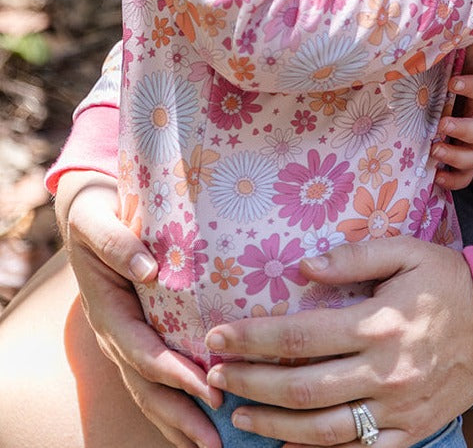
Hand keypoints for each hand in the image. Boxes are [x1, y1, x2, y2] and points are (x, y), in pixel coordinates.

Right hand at [57, 172, 221, 447]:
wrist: (90, 214)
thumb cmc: (97, 215)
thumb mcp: (96, 220)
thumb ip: (117, 242)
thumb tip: (149, 269)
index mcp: (109, 313)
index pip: (143, 354)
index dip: (175, 375)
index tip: (209, 389)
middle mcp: (118, 337)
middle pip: (149, 389)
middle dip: (182, 418)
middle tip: (216, 443)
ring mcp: (128, 344)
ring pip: (153, 395)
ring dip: (183, 424)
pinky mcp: (143, 340)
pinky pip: (161, 381)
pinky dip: (183, 405)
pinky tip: (214, 421)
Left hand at [203, 238, 472, 447]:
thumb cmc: (449, 280)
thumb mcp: (407, 251)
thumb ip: (354, 256)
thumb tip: (304, 267)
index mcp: (379, 324)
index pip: (300, 336)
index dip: (253, 338)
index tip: (218, 335)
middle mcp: (384, 371)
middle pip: (301, 388)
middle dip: (250, 382)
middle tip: (215, 374)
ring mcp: (398, 409)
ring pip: (322, 430)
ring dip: (272, 424)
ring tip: (239, 412)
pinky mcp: (411, 432)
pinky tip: (285, 447)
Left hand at [433, 41, 472, 190]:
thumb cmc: (467, 75)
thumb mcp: (469, 58)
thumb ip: (466, 40)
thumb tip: (458, 9)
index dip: (471, 86)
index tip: (452, 82)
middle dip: (463, 128)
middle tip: (441, 124)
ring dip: (455, 156)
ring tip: (434, 150)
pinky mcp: (467, 160)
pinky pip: (466, 176)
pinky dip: (453, 180)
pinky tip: (436, 177)